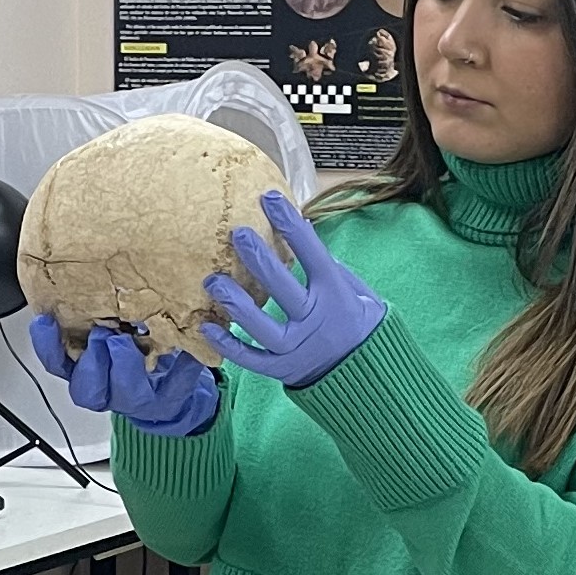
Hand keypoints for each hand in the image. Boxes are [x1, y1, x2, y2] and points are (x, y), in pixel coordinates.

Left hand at [27, 315, 218, 438]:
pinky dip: (46, 342)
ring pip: (69, 377)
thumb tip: (200, 330)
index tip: (125, 342)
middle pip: (94, 389)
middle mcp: (113, 396)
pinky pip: (54, 360)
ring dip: (60, 352)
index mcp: (145, 399)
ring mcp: (91, 382)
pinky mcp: (74, 366)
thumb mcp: (188, 369)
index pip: (131, 391)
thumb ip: (192, 356)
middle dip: (96, 359)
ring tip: (57, 325)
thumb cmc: (172, 375)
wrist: (156, 388)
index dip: (124, 368)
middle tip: (102, 332)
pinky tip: (44, 320)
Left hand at [201, 192, 385, 387]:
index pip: (313, 255)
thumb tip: (301, 230)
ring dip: (236, 303)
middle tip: (237, 234)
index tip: (270, 198)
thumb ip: (331, 267)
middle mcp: (315, 321)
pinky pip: (251, 360)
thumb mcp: (359, 292)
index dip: (290, 225)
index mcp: (336, 295)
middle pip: (283, 289)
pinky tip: (206, 326)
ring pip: (262, 328)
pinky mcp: (282, 370)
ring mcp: (297, 348)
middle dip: (259, 259)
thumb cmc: (358, 322)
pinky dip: (228, 345)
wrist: (369, 375)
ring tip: (213, 281)